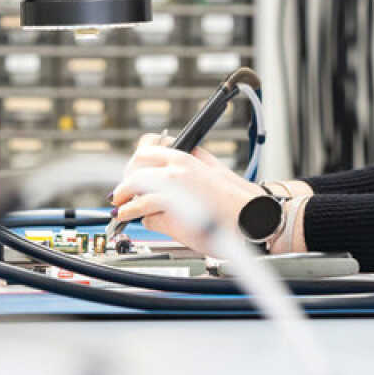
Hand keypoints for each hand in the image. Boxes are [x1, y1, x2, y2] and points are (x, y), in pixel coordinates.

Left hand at [108, 132, 265, 254]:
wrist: (252, 217)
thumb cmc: (235, 198)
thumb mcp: (211, 167)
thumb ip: (189, 162)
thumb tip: (168, 166)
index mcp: (183, 156)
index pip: (144, 151)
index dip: (133, 165)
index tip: (130, 173)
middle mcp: (173, 171)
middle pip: (134, 172)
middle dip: (125, 185)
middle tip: (121, 195)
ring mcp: (171, 193)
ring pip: (135, 194)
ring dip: (125, 206)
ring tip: (123, 213)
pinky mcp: (172, 216)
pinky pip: (147, 217)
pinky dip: (144, 221)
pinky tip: (145, 223)